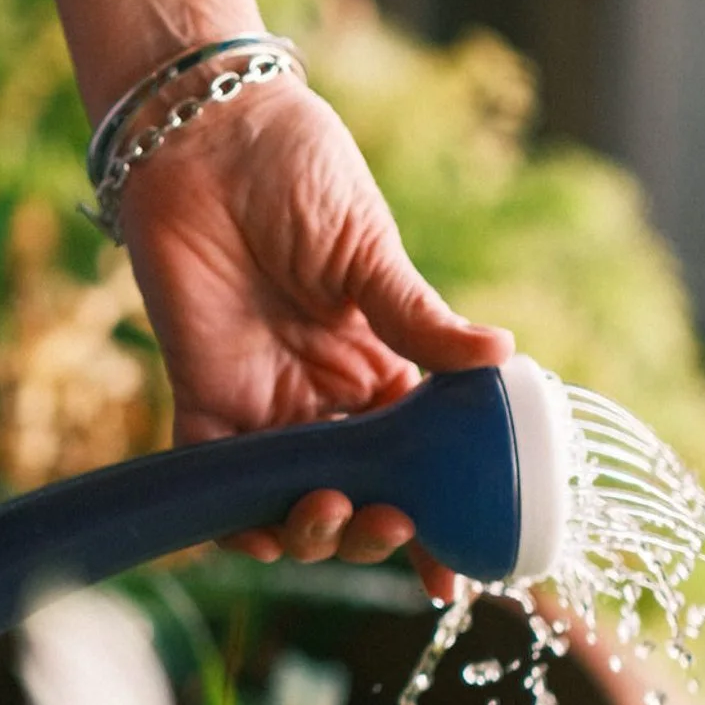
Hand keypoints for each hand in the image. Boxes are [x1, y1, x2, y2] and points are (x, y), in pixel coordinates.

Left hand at [113, 78, 511, 584]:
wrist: (206, 135)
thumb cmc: (295, 172)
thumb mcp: (369, 248)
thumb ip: (419, 317)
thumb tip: (503, 357)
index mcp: (380, 365)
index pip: (420, 461)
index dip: (441, 517)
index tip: (465, 569)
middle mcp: (324, 397)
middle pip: (358, 493)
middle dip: (377, 530)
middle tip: (395, 524)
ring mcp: (262, 402)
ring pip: (290, 500)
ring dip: (314, 530)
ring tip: (333, 509)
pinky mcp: (200, 395)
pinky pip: (213, 478)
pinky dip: (234, 517)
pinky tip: (261, 529)